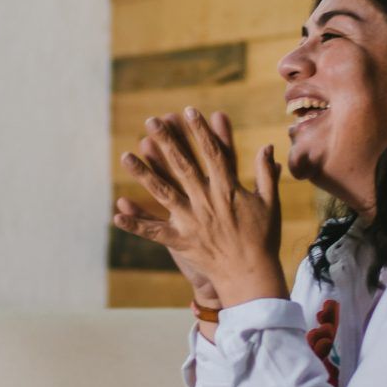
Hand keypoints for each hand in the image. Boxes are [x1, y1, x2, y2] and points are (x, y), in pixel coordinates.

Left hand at [114, 108, 286, 306]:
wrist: (251, 275)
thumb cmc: (263, 239)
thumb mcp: (270, 203)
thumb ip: (266, 174)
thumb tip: (267, 147)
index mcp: (228, 189)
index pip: (212, 153)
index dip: (200, 131)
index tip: (189, 111)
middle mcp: (206, 200)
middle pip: (182, 165)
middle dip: (166, 141)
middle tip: (151, 121)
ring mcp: (191, 220)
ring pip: (162, 191)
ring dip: (143, 173)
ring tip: (125, 156)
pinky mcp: (181, 240)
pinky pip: (154, 231)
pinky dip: (136, 224)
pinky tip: (116, 214)